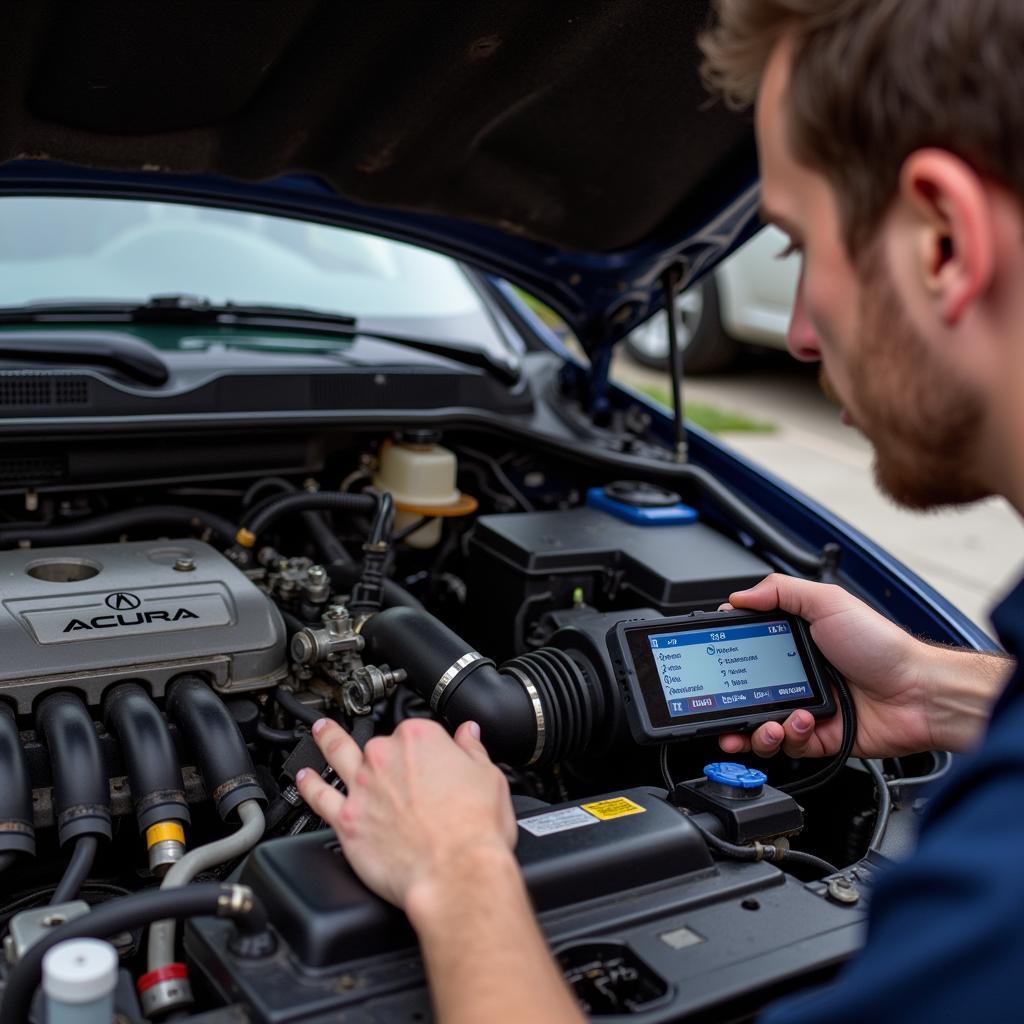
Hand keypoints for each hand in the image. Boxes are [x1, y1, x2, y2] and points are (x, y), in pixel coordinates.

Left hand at [296, 717, 516, 911]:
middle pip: (381, 745)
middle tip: (399, 769)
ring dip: (327, 740)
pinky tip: (304, 778)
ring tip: (320, 731)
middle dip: (388, 755)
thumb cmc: (475, 831)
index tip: (434, 760)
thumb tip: (468, 735)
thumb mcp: (489, 778)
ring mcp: (363, 788)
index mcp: (421, 739)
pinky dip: (309, 785)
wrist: (456, 873)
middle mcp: (386, 757)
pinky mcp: (347, 821)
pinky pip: (320, 797)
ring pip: (338, 755)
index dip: (427, 748)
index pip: (417, 731)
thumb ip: (473, 751)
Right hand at [717, 573, 934, 759]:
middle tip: (722, 709)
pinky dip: (788, 737)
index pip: (748, 648)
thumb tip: (739, 596)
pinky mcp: (819, 737)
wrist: (921, 693)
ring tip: (765, 725)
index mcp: (796, 640)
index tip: (714, 661)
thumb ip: (780, 591)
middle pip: (746, 692)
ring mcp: (807, 707)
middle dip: (730, 705)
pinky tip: (800, 723)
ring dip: (755, 729)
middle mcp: (797, 674)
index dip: (729, 656)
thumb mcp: (829, 602)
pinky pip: (788, 745)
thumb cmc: (884, 646)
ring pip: (762, 725)